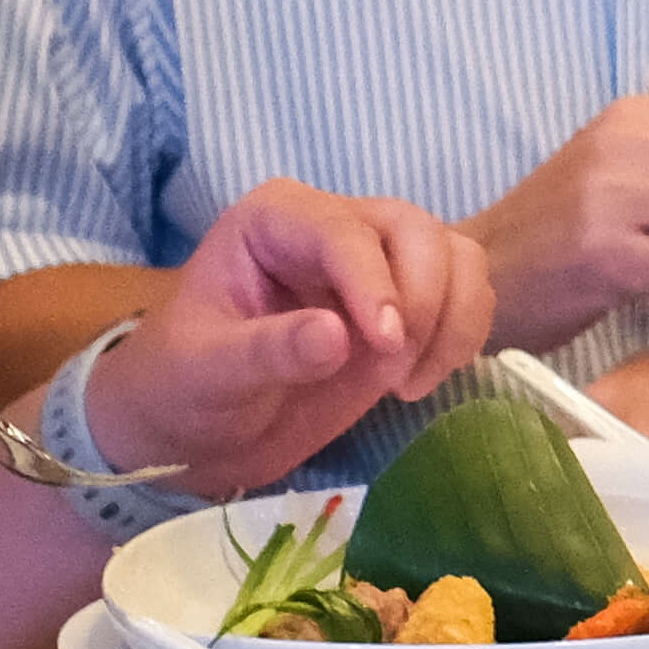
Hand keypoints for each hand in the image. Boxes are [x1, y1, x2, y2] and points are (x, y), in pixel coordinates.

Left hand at [81, 185, 501, 500]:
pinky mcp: (405, 303)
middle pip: (416, 230)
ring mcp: (375, 263)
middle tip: (394, 373)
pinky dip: (463, 336)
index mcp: (274, 220)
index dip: (376, 283)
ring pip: (455, 256)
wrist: (195, 429)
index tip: (385, 346)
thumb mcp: (206, 374)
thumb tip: (337, 336)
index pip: (345, 232)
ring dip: (453, 318)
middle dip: (423, 299)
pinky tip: (419, 381)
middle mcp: (332, 226)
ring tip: (406, 383)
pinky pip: (466, 296)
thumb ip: (267, 352)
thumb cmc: (183, 388)